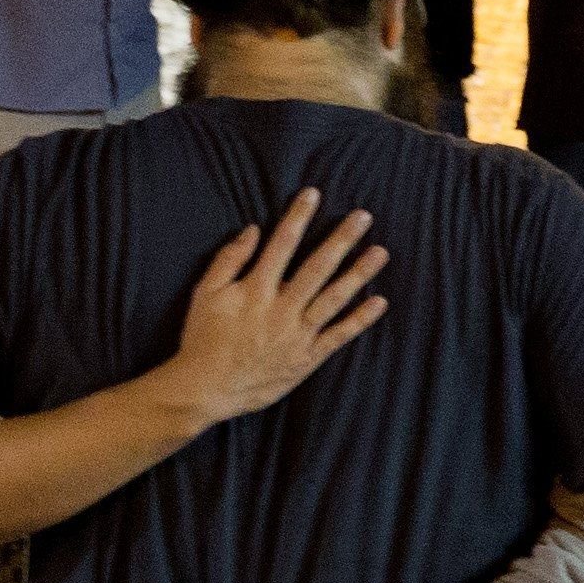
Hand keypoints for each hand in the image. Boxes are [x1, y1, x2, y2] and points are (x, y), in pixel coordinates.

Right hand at [154, 192, 391, 421]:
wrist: (205, 388)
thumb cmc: (202, 338)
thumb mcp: (205, 293)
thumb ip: (229, 260)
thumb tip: (252, 230)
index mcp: (255, 290)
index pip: (282, 244)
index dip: (298, 217)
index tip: (314, 194)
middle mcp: (281, 309)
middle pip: (317, 267)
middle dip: (341, 239)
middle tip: (363, 217)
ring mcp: (297, 334)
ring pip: (334, 298)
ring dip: (359, 274)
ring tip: (380, 252)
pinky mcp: (307, 358)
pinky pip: (338, 336)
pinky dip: (360, 320)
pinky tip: (379, 301)